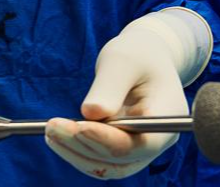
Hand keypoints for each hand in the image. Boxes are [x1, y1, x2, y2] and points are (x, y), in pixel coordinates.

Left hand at [47, 23, 188, 179]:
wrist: (146, 57)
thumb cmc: (137, 53)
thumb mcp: (122, 59)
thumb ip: (109, 86)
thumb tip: (91, 113)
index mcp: (168, 113)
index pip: (141, 142)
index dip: (108, 140)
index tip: (78, 127)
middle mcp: (160, 138)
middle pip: (123, 158)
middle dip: (85, 145)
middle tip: (53, 127)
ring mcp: (143, 147)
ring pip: (110, 165)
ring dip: (77, 152)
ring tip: (51, 131)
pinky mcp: (126, 149)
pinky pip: (103, 160)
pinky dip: (79, 151)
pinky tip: (58, 136)